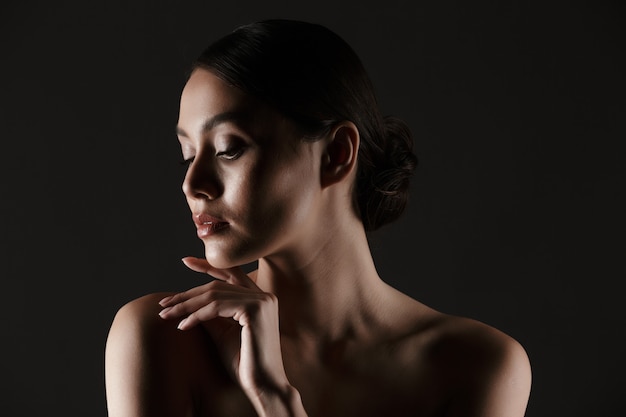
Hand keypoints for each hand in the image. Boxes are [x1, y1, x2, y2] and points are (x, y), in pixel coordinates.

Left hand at [158, 257, 291, 403]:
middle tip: (164, 303)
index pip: (231, 273)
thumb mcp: (223, 332)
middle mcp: (264, 295)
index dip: (208, 265)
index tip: (185, 260)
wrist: (262, 384)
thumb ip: (211, 313)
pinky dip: (196, 316)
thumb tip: (187, 301)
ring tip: (166, 315)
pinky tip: (183, 326)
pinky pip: (217, 307)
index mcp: (260, 297)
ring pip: (214, 294)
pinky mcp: (255, 309)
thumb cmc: (244, 362)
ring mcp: (262, 300)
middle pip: (217, 284)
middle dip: (187, 293)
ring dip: (186, 305)